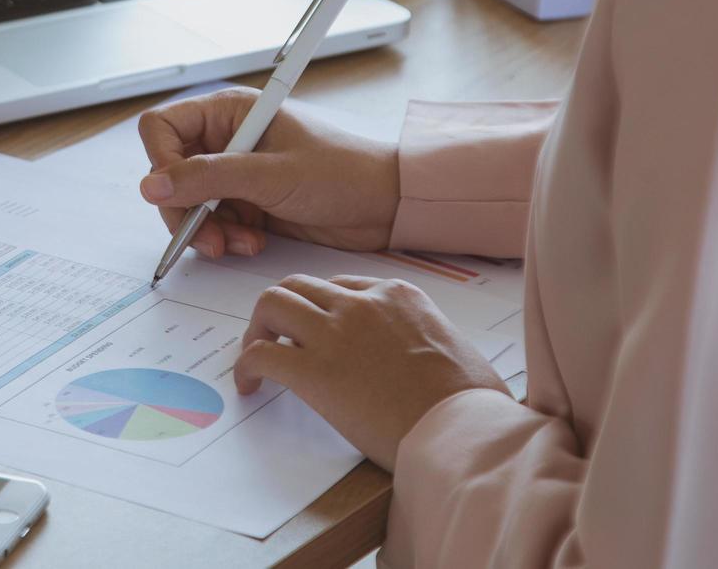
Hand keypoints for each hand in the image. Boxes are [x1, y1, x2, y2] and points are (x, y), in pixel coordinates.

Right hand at [137, 87, 398, 257]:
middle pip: (170, 173)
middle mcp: (226, 140)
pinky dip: (225, 239)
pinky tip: (253, 242)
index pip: (162, 128)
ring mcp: (235, 173)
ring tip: (240, 242)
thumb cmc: (342, 172)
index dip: (160, 162)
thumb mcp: (271, 175)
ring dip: (207, 230)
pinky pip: (213, 224)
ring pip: (189, 204)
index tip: (172, 194)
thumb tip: (153, 185)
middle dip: (185, 210)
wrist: (385, 205)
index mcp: (229, 112)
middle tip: (209, 237)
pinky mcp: (247, 202)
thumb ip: (208, 179)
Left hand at [234, 274, 508, 471]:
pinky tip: (250, 386)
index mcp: (398, 295)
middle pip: (299, 286)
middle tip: (275, 339)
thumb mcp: (453, 346)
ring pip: (272, 304)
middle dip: (281, 310)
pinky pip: (261, 354)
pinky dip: (246, 365)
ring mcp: (336, 332)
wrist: (465, 431)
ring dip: (258, 328)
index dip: (321, 309)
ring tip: (257, 356)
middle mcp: (362, 303)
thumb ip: (423, 338)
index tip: (315, 331)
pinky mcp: (315, 372)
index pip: (341, 287)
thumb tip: (415, 357)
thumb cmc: (472, 403)